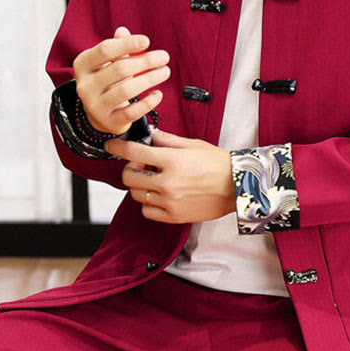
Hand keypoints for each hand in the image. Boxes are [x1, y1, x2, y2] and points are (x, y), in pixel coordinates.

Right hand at [72, 26, 169, 134]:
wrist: (100, 114)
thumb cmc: (107, 81)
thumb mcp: (108, 62)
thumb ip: (117, 47)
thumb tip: (123, 31)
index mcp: (82, 65)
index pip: (104, 50)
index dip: (127, 44)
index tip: (147, 41)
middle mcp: (85, 86)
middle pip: (118, 69)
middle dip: (145, 62)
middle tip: (164, 57)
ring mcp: (95, 106)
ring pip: (125, 91)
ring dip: (149, 79)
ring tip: (165, 72)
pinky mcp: (109, 122)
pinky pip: (131, 112)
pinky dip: (147, 103)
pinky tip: (158, 94)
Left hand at [104, 129, 236, 223]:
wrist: (238, 186)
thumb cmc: (218, 163)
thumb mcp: (192, 145)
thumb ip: (167, 140)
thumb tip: (149, 134)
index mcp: (171, 160)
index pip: (133, 152)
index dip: (117, 147)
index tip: (111, 145)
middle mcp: (167, 182)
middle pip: (128, 177)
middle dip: (131, 169)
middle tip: (142, 166)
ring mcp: (169, 201)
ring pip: (136, 194)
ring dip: (140, 186)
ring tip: (155, 181)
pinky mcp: (174, 216)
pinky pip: (147, 211)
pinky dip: (148, 204)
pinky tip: (160, 196)